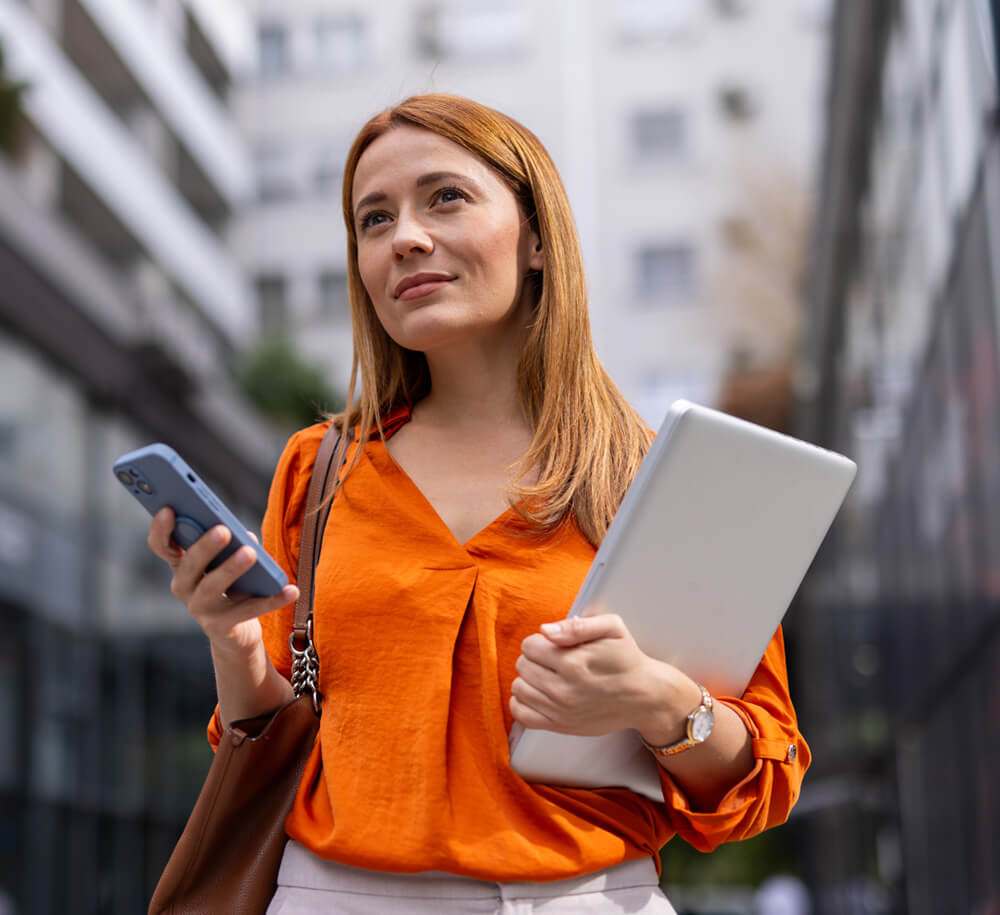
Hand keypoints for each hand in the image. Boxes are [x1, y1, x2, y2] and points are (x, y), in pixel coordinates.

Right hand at [147, 507, 298, 653]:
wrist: (236, 633)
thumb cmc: (233, 586)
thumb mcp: (230, 562)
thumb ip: (234, 545)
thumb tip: (247, 537)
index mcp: (182, 565)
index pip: (162, 545)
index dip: (161, 529)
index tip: (168, 509)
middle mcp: (183, 587)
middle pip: (189, 565)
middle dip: (204, 546)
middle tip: (222, 530)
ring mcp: (199, 609)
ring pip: (212, 586)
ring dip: (231, 568)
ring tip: (251, 553)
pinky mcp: (220, 627)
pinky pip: (247, 611)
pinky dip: (271, 600)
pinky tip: (291, 590)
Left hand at [509, 614, 697, 740]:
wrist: (644, 696)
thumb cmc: (627, 659)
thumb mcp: (611, 628)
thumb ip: (576, 626)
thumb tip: (545, 631)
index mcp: (573, 663)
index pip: (529, 646)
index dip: (540, 641)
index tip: (555, 645)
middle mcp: (563, 690)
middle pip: (522, 665)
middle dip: (534, 658)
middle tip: (554, 659)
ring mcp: (560, 711)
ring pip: (519, 688)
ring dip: (529, 678)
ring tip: (548, 675)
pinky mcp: (560, 726)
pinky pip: (521, 714)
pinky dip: (522, 702)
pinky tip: (537, 693)